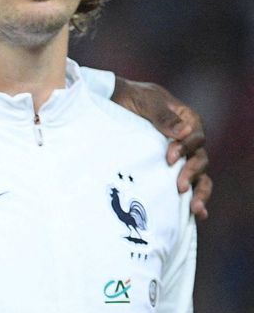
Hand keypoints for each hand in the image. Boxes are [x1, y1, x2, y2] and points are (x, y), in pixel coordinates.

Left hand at [111, 76, 209, 218]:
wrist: (110, 102)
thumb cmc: (130, 98)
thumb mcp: (146, 101)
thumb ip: (163, 116)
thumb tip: (184, 132)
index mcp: (187, 121)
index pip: (197, 138)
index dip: (186, 148)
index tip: (170, 157)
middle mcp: (187, 141)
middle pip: (200, 160)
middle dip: (192, 174)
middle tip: (180, 186)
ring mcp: (180, 157)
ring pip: (199, 175)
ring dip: (199, 192)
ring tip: (195, 208)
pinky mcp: (168, 170)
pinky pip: (187, 185)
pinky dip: (193, 198)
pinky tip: (195, 214)